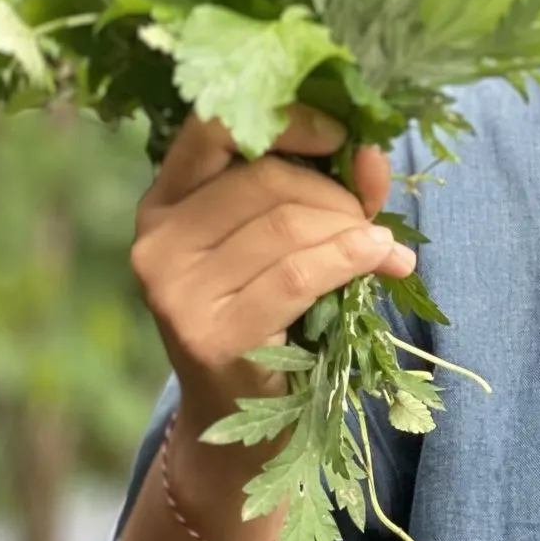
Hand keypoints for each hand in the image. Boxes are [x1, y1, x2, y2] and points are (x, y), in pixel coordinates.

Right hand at [131, 104, 415, 438]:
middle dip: (336, 196)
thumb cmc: (269, 318)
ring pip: (287, 226)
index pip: (212, 129)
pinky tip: (383, 260)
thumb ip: (327, 192)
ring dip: (352, 231)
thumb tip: (373, 154)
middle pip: (266, 179)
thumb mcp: (287, 243)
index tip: (339, 135)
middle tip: (371, 223)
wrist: (240, 419)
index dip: (285, 121)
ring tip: (383, 250)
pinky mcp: (209, 334)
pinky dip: (352, 259)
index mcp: (165, 200)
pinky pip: (298, 275)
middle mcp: (156, 239)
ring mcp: (175, 290)